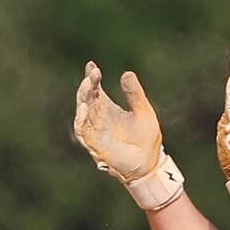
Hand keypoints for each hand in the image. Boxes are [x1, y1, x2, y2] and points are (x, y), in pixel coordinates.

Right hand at [74, 61, 162, 182]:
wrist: (149, 163)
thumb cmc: (146, 139)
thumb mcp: (144, 112)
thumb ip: (135, 94)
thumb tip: (127, 73)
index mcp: (107, 108)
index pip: (95, 89)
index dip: (92, 77)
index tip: (92, 66)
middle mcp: (98, 117)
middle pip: (87, 97)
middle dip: (88, 85)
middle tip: (93, 74)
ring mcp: (95, 131)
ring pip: (82, 111)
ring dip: (83, 98)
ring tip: (87, 85)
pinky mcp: (94, 144)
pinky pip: (82, 131)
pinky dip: (81, 119)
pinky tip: (84, 108)